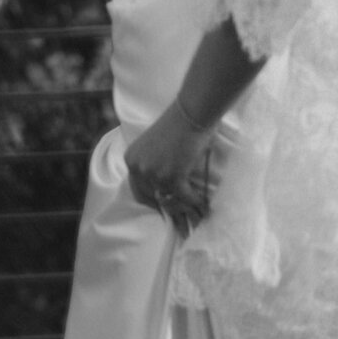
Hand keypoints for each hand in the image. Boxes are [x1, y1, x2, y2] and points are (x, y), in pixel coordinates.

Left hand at [124, 101, 216, 237]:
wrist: (192, 112)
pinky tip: (206, 209)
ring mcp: (154, 175)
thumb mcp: (155, 145)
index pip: (139, 191)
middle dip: (169, 214)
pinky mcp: (172, 178)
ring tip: (195, 222)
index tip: (164, 212)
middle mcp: (138, 169)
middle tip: (180, 226)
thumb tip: (164, 192)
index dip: (153, 204)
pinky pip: (186, 198)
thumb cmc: (179, 123)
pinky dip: (197, 204)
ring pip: (171, 202)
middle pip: (154, 201)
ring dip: (186, 211)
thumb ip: (153, 165)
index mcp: (131, 160)